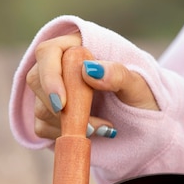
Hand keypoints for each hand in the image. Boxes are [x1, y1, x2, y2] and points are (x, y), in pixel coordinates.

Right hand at [27, 33, 159, 139]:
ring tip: (103, 128)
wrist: (146, 120)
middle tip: (90, 126)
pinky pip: (43, 128)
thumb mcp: (138, 85)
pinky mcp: (53, 117)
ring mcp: (55, 93)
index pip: (48, 53)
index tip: (63, 103)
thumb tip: (89, 70)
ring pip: (41, 108)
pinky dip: (65, 135)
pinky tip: (92, 134)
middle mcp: (60, 68)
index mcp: (77, 48)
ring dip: (68, 124)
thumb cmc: (143, 96)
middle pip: (37, 81)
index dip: (50, 77)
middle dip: (60, 108)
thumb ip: (117, 74)